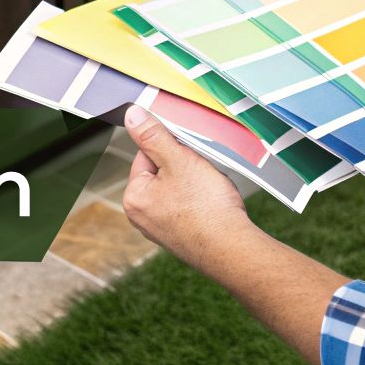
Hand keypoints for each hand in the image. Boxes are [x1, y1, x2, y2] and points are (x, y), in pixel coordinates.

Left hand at [120, 104, 252, 269]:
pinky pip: (187, 208)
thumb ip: (154, 136)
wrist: (233, 249)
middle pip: (161, 173)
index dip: (171, 149)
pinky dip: (200, 202)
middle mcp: (142, 217)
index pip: (146, 155)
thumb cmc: (206, 208)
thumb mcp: (179, 160)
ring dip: (194, 184)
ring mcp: (161, 230)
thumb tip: (132, 115)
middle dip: (183, 167)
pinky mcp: (180, 237)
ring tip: (209, 191)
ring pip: (177, 189)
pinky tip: (213, 205)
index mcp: (134, 198)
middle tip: (202, 175)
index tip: (189, 156)